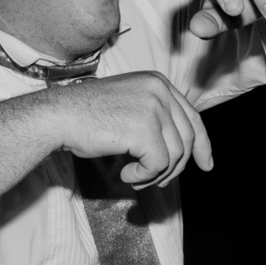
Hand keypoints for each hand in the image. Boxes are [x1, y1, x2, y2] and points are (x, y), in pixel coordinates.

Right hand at [46, 72, 213, 188]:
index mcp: (158, 82)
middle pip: (188, 138)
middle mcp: (159, 90)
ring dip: (156, 174)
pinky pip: (159, 164)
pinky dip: (144, 175)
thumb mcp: (129, 107)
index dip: (203, 144)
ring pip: (176, 155)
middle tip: (158, 182)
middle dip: (176, 167)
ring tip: (135, 177)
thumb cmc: (86, 116)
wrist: (58, 116)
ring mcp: (153, 108)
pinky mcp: (145, 129)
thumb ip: (156, 120)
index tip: (207, 164)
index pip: (192, 117)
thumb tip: (182, 153)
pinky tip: (125, 173)